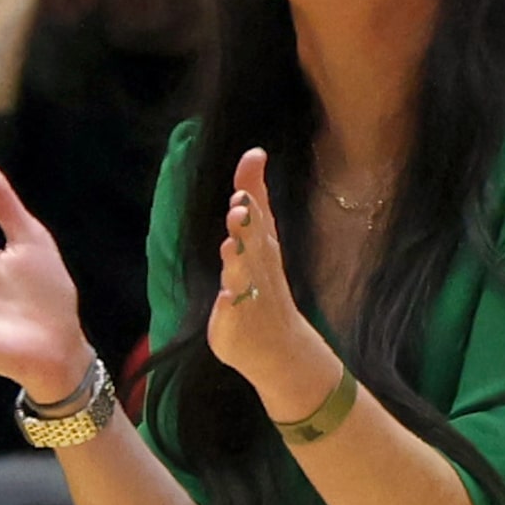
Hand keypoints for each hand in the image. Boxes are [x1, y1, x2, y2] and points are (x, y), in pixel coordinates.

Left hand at [210, 149, 343, 417]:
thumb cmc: (260, 289)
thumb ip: (251, 207)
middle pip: (252, 237)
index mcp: (261, 245)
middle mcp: (258, 265)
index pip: (258, 209)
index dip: (254, 184)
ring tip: (230, 243)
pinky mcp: (238, 319)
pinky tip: (227, 296)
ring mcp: (250, 293)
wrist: (278, 347)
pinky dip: (231, 303)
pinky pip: (235, 310)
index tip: (254, 156)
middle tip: (240, 201)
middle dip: (247, 220)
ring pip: (244, 272)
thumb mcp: (254, 243)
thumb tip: (251, 165)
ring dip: (238, 258)